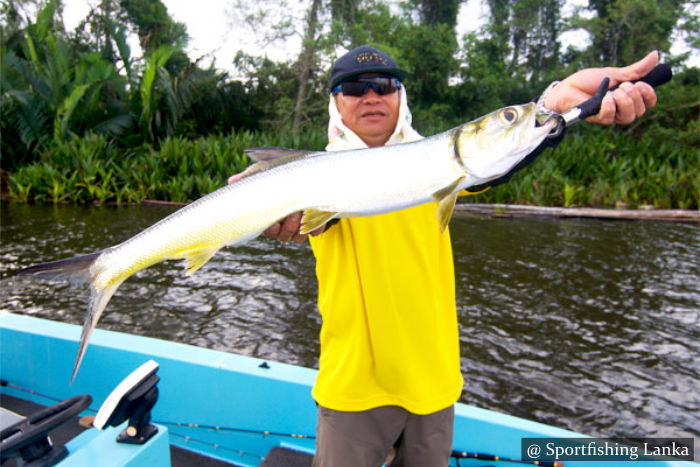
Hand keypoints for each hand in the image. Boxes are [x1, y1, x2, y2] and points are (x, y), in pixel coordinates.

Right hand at [227, 172, 325, 241]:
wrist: (309, 172)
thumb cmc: (282, 174)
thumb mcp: (266, 173)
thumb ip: (250, 178)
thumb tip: (231, 180)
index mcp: (270, 216)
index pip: (267, 231)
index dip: (270, 228)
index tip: (274, 221)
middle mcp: (284, 224)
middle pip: (283, 236)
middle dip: (287, 227)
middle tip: (292, 213)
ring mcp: (299, 225)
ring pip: (297, 237)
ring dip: (299, 228)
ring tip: (302, 212)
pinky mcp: (315, 223)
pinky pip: (315, 231)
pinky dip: (315, 226)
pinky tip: (313, 215)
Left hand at [544, 51, 658, 124]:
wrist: (565, 88)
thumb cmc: (587, 82)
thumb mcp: (614, 73)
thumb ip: (635, 70)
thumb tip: (656, 55)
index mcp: (626, 98)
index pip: (648, 103)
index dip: (649, 95)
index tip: (641, 84)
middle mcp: (619, 109)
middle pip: (640, 111)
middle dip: (635, 96)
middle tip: (622, 86)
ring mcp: (608, 115)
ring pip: (628, 117)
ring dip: (624, 101)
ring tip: (613, 92)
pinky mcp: (596, 118)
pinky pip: (610, 117)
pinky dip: (610, 106)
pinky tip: (605, 98)